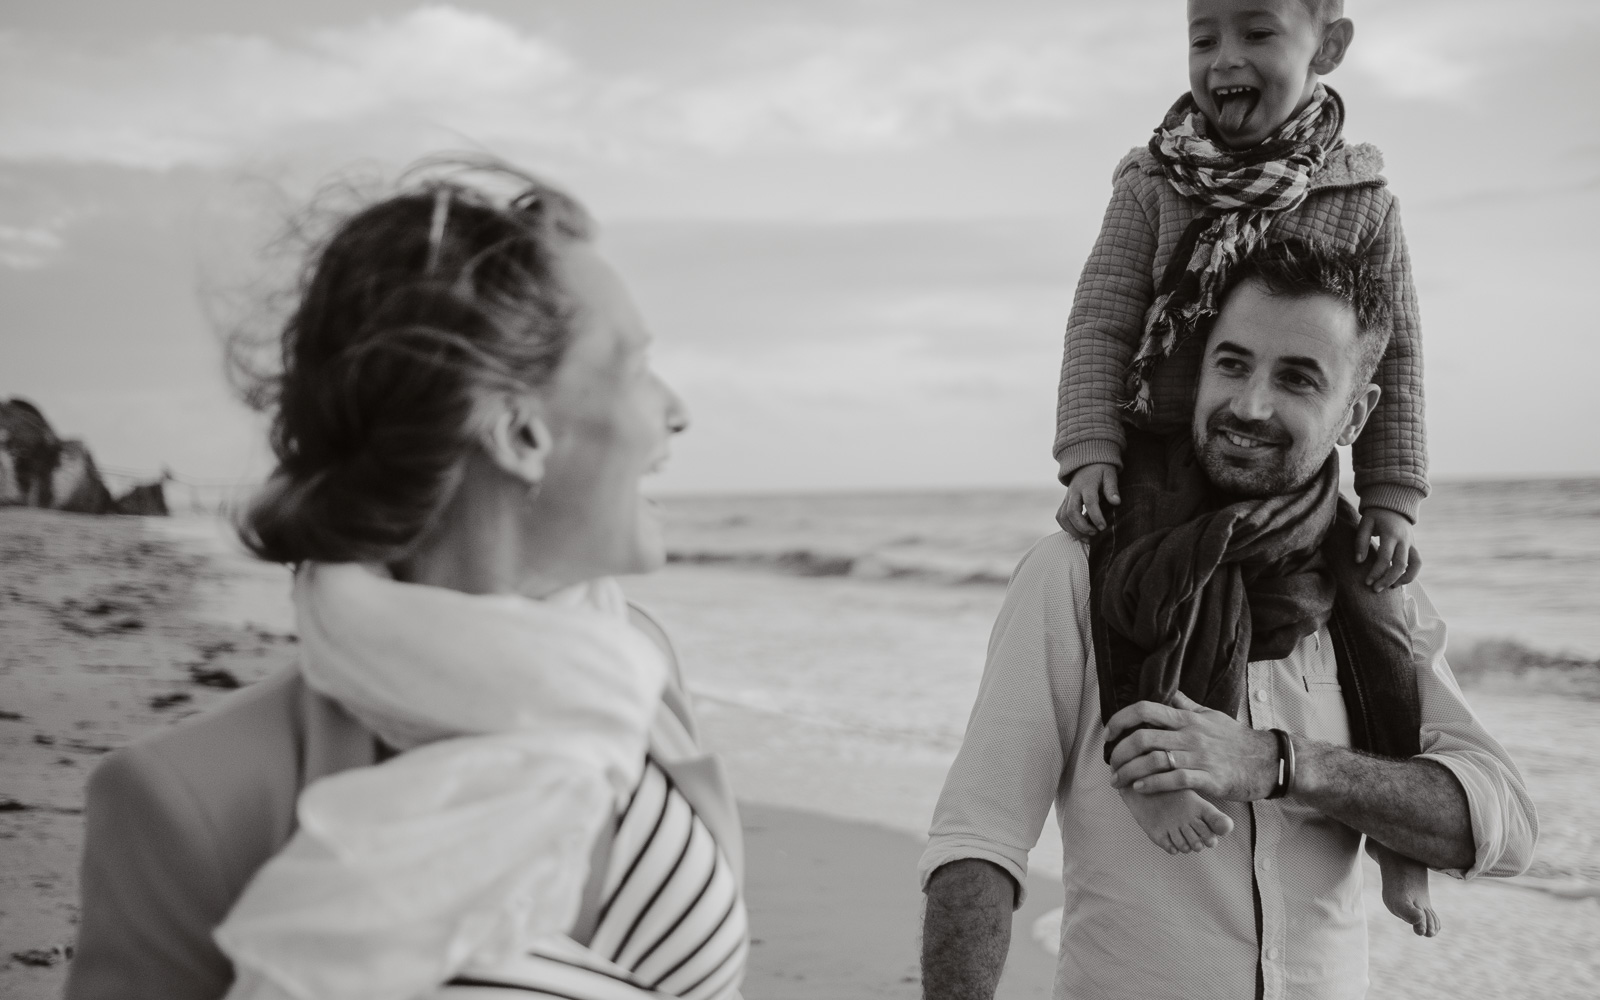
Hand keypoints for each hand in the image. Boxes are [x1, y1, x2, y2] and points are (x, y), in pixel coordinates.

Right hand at [1057, 463, 1119, 537]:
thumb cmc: (1101, 470)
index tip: (1103, 527)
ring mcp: (1067, 497)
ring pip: (1063, 516)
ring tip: (1087, 539)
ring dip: (1073, 530)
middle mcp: (1074, 491)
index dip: (1096, 516)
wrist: (1086, 463)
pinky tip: (1078, 533)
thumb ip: (1112, 488)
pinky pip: (1060, 516)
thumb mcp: (1109, 475)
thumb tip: (1116, 502)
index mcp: (1086, 485)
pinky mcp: (1064, 502)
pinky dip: (1067, 527)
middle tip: (1095, 534)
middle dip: (1082, 527)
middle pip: (1072, 512)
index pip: (1089, 502)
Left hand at [1105, 692, 1279, 801]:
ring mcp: (1199, 756)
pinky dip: (1153, 784)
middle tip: (1111, 764)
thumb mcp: (1211, 716)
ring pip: (1154, 760)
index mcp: (1187, 719)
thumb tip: (1169, 692)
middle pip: (1143, 737)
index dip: (1121, 719)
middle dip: (1120, 752)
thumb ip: (1186, 706)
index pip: (1145, 710)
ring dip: (1130, 772)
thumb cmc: (1236, 739)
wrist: (1268, 761)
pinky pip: (1174, 779)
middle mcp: (1190, 735)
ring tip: (1118, 781)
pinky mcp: (1209, 778)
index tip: (1109, 733)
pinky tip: (1140, 788)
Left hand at [1355, 508, 1421, 591]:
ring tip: (1391, 587)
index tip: (1367, 582)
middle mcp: (1404, 540)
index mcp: (1390, 534)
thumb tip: (1358, 561)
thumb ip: (1361, 541)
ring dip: (1405, 579)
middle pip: (1400, 564)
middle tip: (1376, 589)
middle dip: (1388, 579)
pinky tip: (1399, 581)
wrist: (1393, 505)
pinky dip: (1411, 573)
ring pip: (1415, 565)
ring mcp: (1411, 543)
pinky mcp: (1414, 546)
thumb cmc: (1375, 515)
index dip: (1376, 572)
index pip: (1385, 558)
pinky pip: (1417, 562)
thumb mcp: (1365, 524)